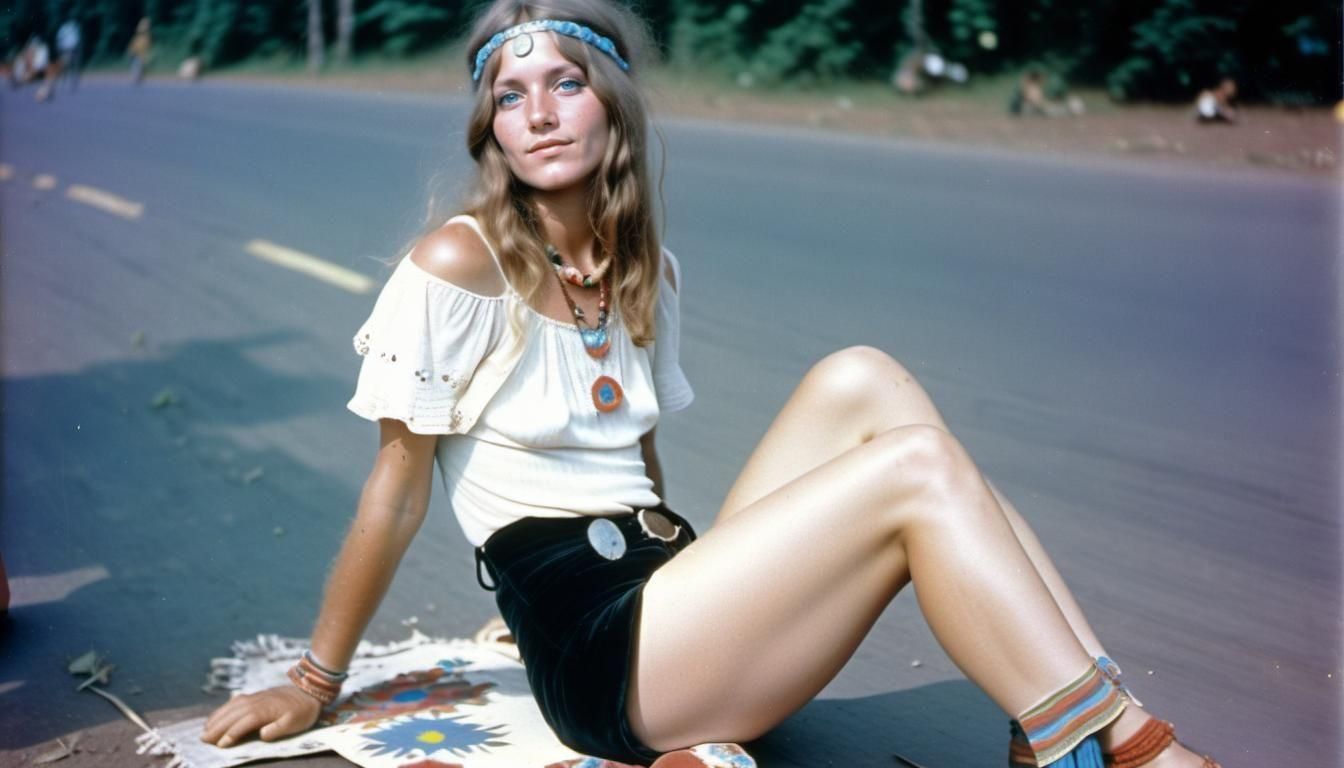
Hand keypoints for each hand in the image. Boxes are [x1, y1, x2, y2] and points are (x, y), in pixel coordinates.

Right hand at [201, 683, 321, 747]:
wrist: (308, 691)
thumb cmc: (302, 711)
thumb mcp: (295, 723)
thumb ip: (278, 729)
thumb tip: (261, 735)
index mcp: (265, 710)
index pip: (244, 722)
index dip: (232, 734)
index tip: (221, 744)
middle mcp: (256, 702)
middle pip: (232, 715)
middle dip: (217, 727)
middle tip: (203, 740)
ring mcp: (253, 697)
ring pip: (230, 708)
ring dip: (217, 718)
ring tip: (205, 730)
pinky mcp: (253, 696)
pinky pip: (234, 702)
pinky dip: (222, 709)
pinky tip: (216, 716)